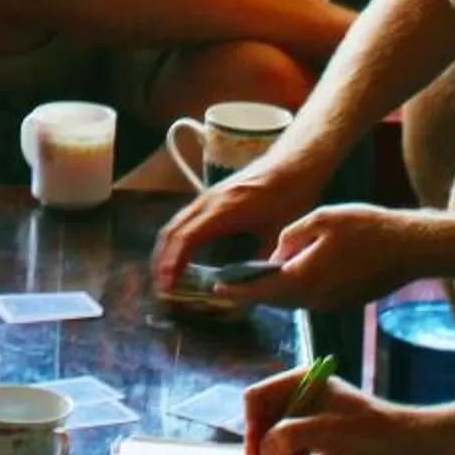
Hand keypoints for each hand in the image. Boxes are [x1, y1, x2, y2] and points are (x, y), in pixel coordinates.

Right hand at [153, 155, 329, 293]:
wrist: (293, 164)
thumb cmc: (290, 195)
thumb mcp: (281, 233)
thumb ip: (265, 262)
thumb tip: (252, 289)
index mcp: (224, 210)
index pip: (187, 238)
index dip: (173, 263)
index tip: (168, 285)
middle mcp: (209, 201)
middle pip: (173, 231)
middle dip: (162, 261)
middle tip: (161, 288)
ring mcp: (207, 196)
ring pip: (175, 223)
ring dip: (165, 249)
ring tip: (164, 275)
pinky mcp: (211, 196)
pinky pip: (183, 218)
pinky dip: (175, 238)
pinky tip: (178, 254)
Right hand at [245, 371, 419, 454]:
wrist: (410, 445)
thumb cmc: (370, 432)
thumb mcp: (326, 432)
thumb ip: (288, 436)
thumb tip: (262, 449)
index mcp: (303, 381)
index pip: (257, 396)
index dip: (251, 424)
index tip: (256, 454)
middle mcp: (305, 396)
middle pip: (266, 418)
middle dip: (265, 444)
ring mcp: (315, 417)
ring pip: (281, 436)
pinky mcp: (325, 437)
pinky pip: (299, 449)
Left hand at [246, 203, 433, 313]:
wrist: (411, 249)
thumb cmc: (368, 228)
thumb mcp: (322, 219)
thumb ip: (292, 237)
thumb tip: (276, 256)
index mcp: (304, 279)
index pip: (261, 290)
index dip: (238, 288)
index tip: (218, 286)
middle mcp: (316, 299)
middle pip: (275, 300)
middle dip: (253, 292)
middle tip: (232, 284)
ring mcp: (331, 305)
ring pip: (293, 301)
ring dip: (274, 293)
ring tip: (257, 279)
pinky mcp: (344, 303)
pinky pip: (311, 299)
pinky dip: (296, 291)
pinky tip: (292, 276)